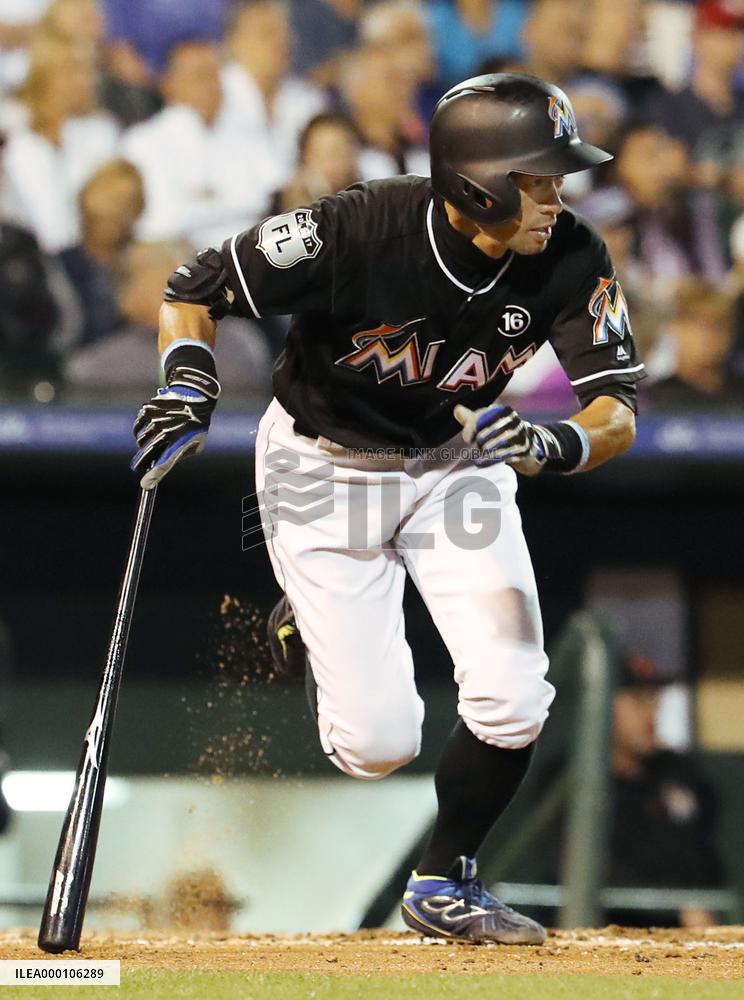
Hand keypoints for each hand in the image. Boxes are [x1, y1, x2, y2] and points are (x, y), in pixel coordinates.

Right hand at [131, 366, 220, 489]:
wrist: (194, 395)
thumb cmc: (197, 424)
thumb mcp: (197, 443)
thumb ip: (181, 455)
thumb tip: (163, 463)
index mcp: (179, 442)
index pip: (164, 464)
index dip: (154, 476)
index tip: (145, 485)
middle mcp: (165, 432)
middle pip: (146, 453)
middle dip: (140, 463)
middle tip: (138, 467)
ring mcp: (155, 420)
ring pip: (140, 440)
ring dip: (143, 445)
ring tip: (152, 442)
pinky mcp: (148, 410)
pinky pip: (137, 427)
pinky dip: (138, 432)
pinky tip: (147, 431)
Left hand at [454, 403, 562, 474]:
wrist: (522, 441)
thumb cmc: (497, 429)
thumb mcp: (485, 420)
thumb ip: (470, 416)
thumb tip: (457, 409)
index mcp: (505, 410)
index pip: (485, 417)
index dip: (473, 428)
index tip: (467, 438)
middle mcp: (515, 421)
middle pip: (493, 430)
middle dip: (480, 441)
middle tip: (473, 448)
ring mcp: (521, 435)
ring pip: (500, 442)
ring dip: (487, 451)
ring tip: (477, 457)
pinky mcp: (523, 448)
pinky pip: (506, 453)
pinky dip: (493, 458)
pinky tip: (482, 462)